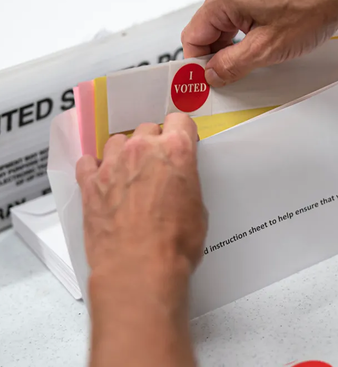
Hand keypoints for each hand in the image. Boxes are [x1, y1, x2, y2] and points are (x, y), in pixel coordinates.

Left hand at [76, 113, 206, 366]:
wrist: (139, 270)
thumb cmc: (175, 244)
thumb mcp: (198, 209)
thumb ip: (186, 183)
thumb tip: (177, 183)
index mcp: (176, 151)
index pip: (180, 120)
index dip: (182, 131)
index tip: (181, 140)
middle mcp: (143, 150)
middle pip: (147, 128)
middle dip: (154, 142)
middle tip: (156, 164)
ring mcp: (113, 164)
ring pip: (118, 140)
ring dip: (125, 152)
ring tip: (129, 172)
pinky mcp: (90, 183)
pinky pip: (88, 162)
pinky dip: (96, 168)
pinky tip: (103, 181)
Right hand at [181, 0, 337, 86]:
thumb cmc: (314, 6)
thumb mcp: (265, 49)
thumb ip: (231, 65)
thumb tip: (212, 74)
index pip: (192, 37)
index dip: (195, 64)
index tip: (202, 80)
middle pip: (207, 31)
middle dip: (214, 57)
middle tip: (225, 78)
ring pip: (225, 25)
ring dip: (230, 48)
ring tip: (248, 63)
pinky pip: (241, 17)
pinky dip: (243, 36)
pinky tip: (257, 47)